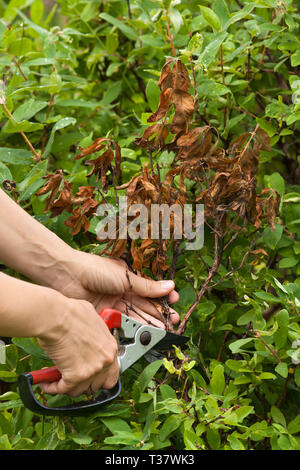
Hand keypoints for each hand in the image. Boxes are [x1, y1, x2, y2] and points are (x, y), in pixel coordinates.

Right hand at [39, 297, 118, 396]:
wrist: (55, 316)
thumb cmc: (70, 313)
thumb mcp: (92, 319)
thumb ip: (94, 333)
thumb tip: (87, 335)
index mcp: (110, 347)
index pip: (111, 373)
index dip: (97, 376)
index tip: (86, 375)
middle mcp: (105, 360)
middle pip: (97, 384)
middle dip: (82, 383)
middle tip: (70, 377)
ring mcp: (92, 370)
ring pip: (79, 390)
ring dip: (66, 386)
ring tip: (55, 378)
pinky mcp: (76, 377)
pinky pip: (63, 389)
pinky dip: (52, 387)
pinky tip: (46, 381)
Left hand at [48, 249, 179, 327]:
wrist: (67, 276)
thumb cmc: (95, 269)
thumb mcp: (125, 277)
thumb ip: (147, 286)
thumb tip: (170, 286)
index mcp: (128, 280)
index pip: (150, 290)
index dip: (162, 297)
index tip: (174, 302)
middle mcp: (122, 293)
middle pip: (145, 306)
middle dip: (159, 313)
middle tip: (173, 322)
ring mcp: (113, 305)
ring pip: (135, 316)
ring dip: (149, 323)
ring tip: (163, 330)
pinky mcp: (104, 317)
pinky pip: (121, 324)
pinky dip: (132, 329)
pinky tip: (143, 333)